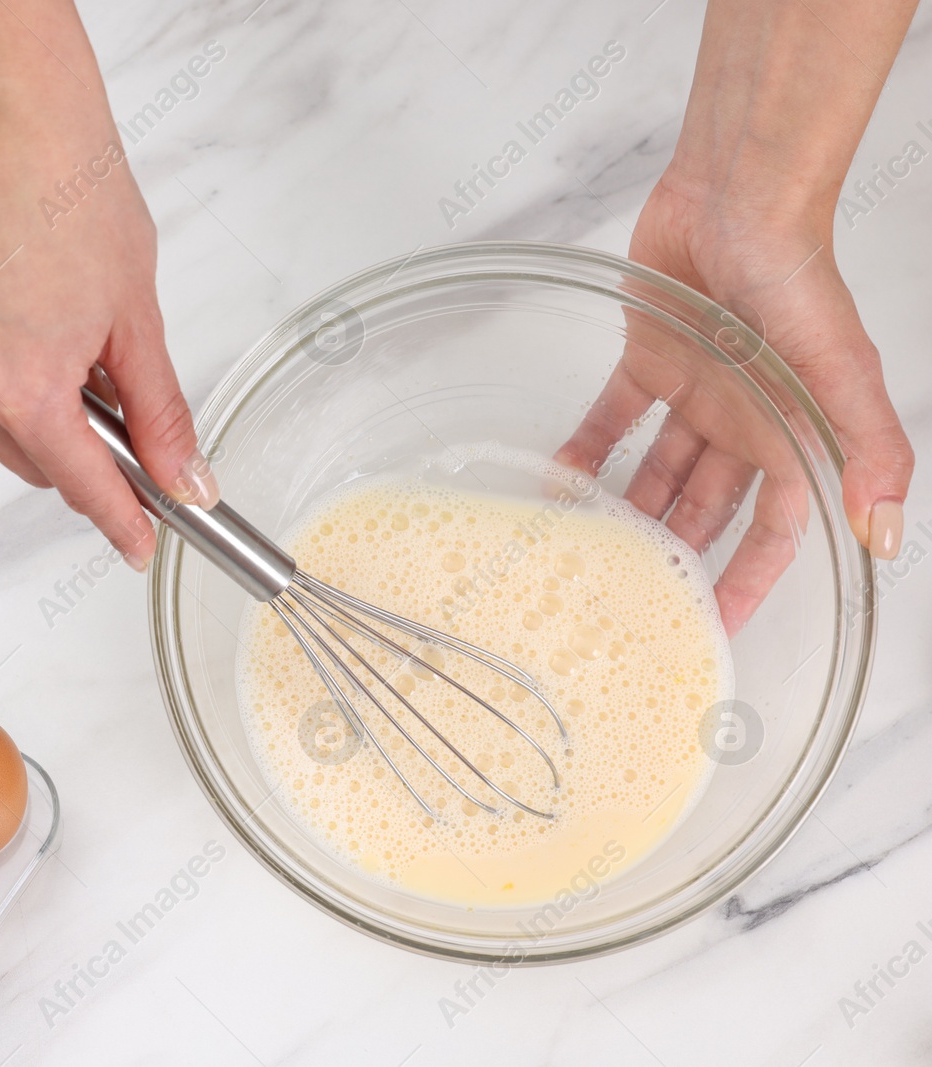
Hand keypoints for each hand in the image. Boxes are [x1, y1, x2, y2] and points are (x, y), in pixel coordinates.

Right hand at [0, 1, 214, 569]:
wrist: (15, 122)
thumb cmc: (74, 199)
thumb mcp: (138, 320)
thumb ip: (159, 414)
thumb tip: (182, 476)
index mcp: (25, 391)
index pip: (83, 488)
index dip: (121, 522)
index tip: (139, 545)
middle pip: (39, 462)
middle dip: (87, 453)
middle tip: (127, 412)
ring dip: (41, 410)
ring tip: (74, 340)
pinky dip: (0, 370)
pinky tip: (28, 316)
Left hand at [557, 176, 912, 633]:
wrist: (741, 197)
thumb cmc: (798, 276)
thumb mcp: (844, 371)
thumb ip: (869, 451)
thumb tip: (886, 535)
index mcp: (792, 434)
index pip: (774, 531)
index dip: (748, 580)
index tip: (712, 627)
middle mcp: (744, 421)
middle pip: (707, 510)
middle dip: (677, 556)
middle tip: (627, 602)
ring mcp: (696, 391)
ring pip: (658, 471)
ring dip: (627, 509)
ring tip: (585, 553)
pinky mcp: (649, 358)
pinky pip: (614, 418)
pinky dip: (589, 448)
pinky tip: (560, 481)